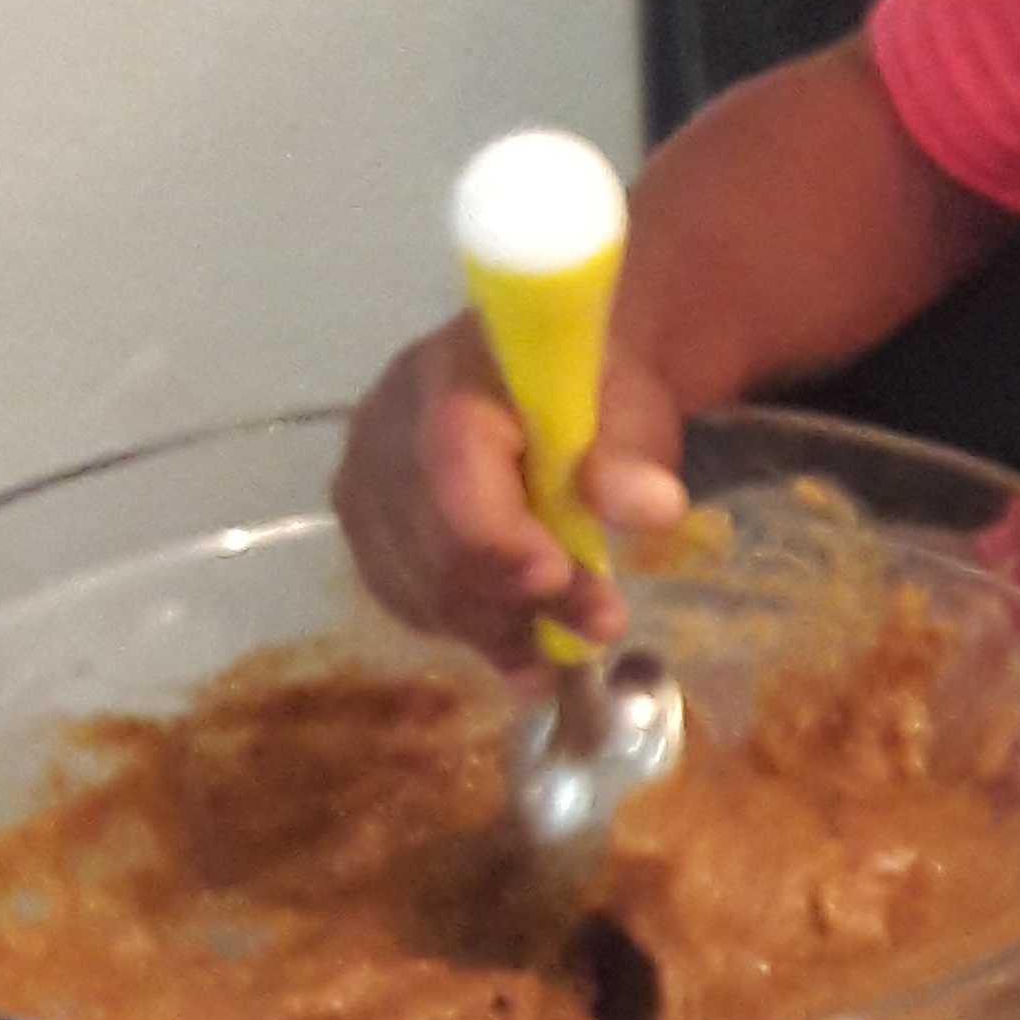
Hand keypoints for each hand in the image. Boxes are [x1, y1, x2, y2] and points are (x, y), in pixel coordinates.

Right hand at [332, 316, 688, 665]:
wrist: (545, 390)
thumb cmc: (588, 390)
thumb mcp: (630, 401)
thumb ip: (635, 450)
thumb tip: (652, 508)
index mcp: (449, 372)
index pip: (450, 463)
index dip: (495, 535)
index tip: (556, 576)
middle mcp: (386, 428)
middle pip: (432, 542)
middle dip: (518, 598)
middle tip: (603, 621)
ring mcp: (367, 486)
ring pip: (419, 587)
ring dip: (504, 628)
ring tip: (579, 637)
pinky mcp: (371, 535)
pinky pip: (410, 603)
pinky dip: (477, 634)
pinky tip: (531, 647)